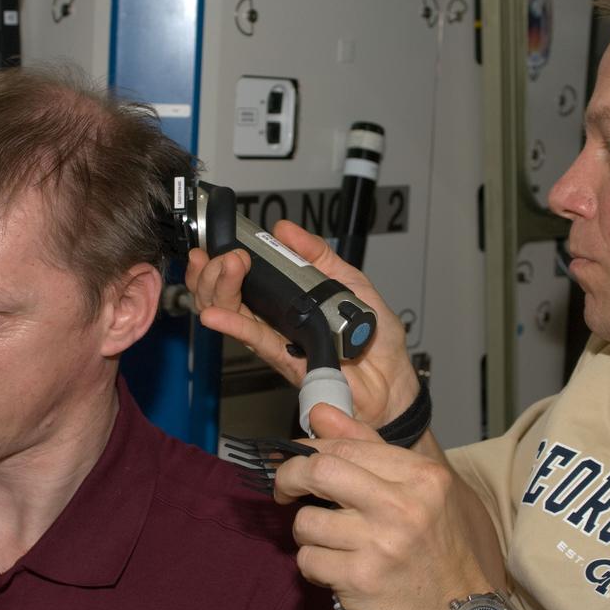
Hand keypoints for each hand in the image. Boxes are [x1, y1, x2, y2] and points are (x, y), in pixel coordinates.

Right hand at [185, 219, 419, 428]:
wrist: (393, 378)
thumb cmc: (374, 338)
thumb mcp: (349, 280)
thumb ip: (317, 254)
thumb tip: (286, 230)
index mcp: (289, 299)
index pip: (245, 278)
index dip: (225, 260)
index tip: (224, 242)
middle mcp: (277, 319)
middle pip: (229, 295)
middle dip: (215, 271)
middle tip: (227, 255)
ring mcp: (279, 339)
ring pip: (233, 314)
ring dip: (220, 288)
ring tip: (227, 268)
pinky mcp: (286, 359)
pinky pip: (255, 340)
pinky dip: (233, 325)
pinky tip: (216, 315)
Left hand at [273, 403, 490, 609]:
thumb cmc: (435, 546)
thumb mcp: (419, 487)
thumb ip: (368, 445)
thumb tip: (319, 413)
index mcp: (421, 476)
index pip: (346, 445)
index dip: (309, 450)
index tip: (297, 460)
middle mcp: (402, 506)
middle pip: (319, 471)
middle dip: (289, 477)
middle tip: (285, 490)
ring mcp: (381, 545)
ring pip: (306, 522)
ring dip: (306, 532)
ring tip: (326, 541)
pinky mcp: (361, 580)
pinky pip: (308, 561)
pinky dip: (312, 565)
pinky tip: (334, 568)